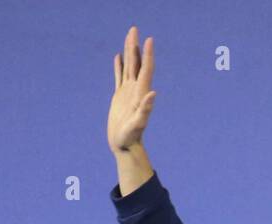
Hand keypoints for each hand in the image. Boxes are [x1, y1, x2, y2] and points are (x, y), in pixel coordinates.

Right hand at [108, 26, 157, 153]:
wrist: (125, 146)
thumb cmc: (131, 138)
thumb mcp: (137, 124)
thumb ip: (145, 110)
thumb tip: (153, 94)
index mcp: (141, 93)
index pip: (146, 70)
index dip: (147, 54)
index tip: (149, 39)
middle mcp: (136, 90)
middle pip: (136, 64)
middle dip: (135, 46)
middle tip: (134, 29)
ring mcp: (128, 92)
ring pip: (128, 67)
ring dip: (129, 52)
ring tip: (129, 36)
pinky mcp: (119, 96)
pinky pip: (119, 77)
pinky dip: (119, 66)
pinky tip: (118, 57)